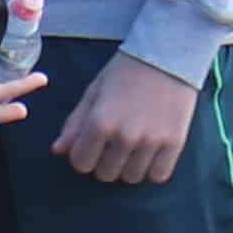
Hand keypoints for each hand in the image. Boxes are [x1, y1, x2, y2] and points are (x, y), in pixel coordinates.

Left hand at [49, 50, 198, 186]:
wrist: (167, 55)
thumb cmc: (125, 71)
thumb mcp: (94, 92)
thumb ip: (75, 123)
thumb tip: (58, 151)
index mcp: (100, 122)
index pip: (81, 163)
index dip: (83, 156)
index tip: (91, 146)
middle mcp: (125, 136)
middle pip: (105, 174)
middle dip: (104, 162)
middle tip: (112, 145)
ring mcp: (151, 142)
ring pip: (131, 178)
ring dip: (128, 166)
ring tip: (132, 147)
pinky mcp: (174, 143)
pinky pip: (158, 176)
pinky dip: (152, 169)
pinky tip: (149, 153)